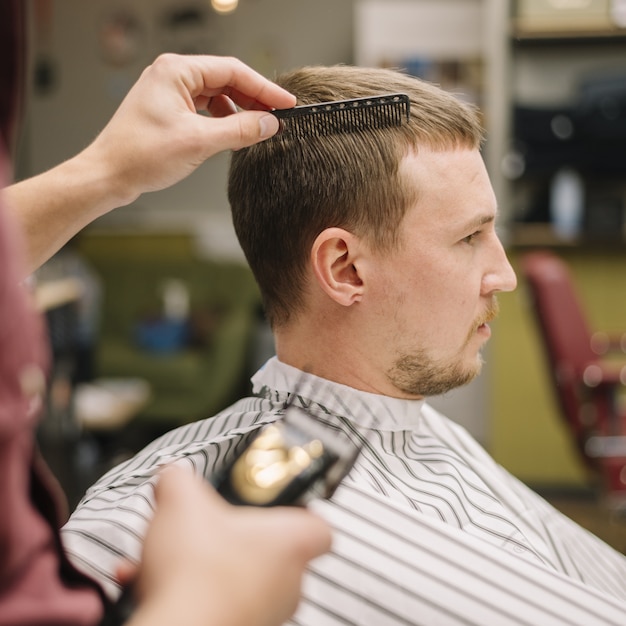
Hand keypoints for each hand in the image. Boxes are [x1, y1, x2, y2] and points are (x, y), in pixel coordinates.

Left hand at [82, 54, 295, 207]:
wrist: (109, 175)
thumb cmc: (141, 155)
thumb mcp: (199, 142)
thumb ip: (239, 130)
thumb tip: (270, 123)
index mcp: (176, 71)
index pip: (232, 71)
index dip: (264, 88)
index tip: (286, 102)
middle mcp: (171, 74)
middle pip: (225, 80)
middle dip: (253, 99)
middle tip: (277, 117)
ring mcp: (169, 92)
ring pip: (216, 94)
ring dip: (238, 111)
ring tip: (255, 130)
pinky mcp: (167, 109)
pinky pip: (204, 108)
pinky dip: (221, 120)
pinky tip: (231, 136)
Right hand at [124, 465, 331, 625]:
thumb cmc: (198, 570)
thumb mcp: (181, 499)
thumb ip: (180, 477)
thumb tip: (173, 476)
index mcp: (292, 541)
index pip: (320, 526)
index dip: (299, 511)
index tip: (275, 503)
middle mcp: (288, 582)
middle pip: (274, 552)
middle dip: (236, 538)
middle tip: (211, 526)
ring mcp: (264, 613)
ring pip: (239, 579)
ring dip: (206, 565)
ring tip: (170, 554)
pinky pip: (215, 603)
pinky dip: (188, 591)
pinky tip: (154, 581)